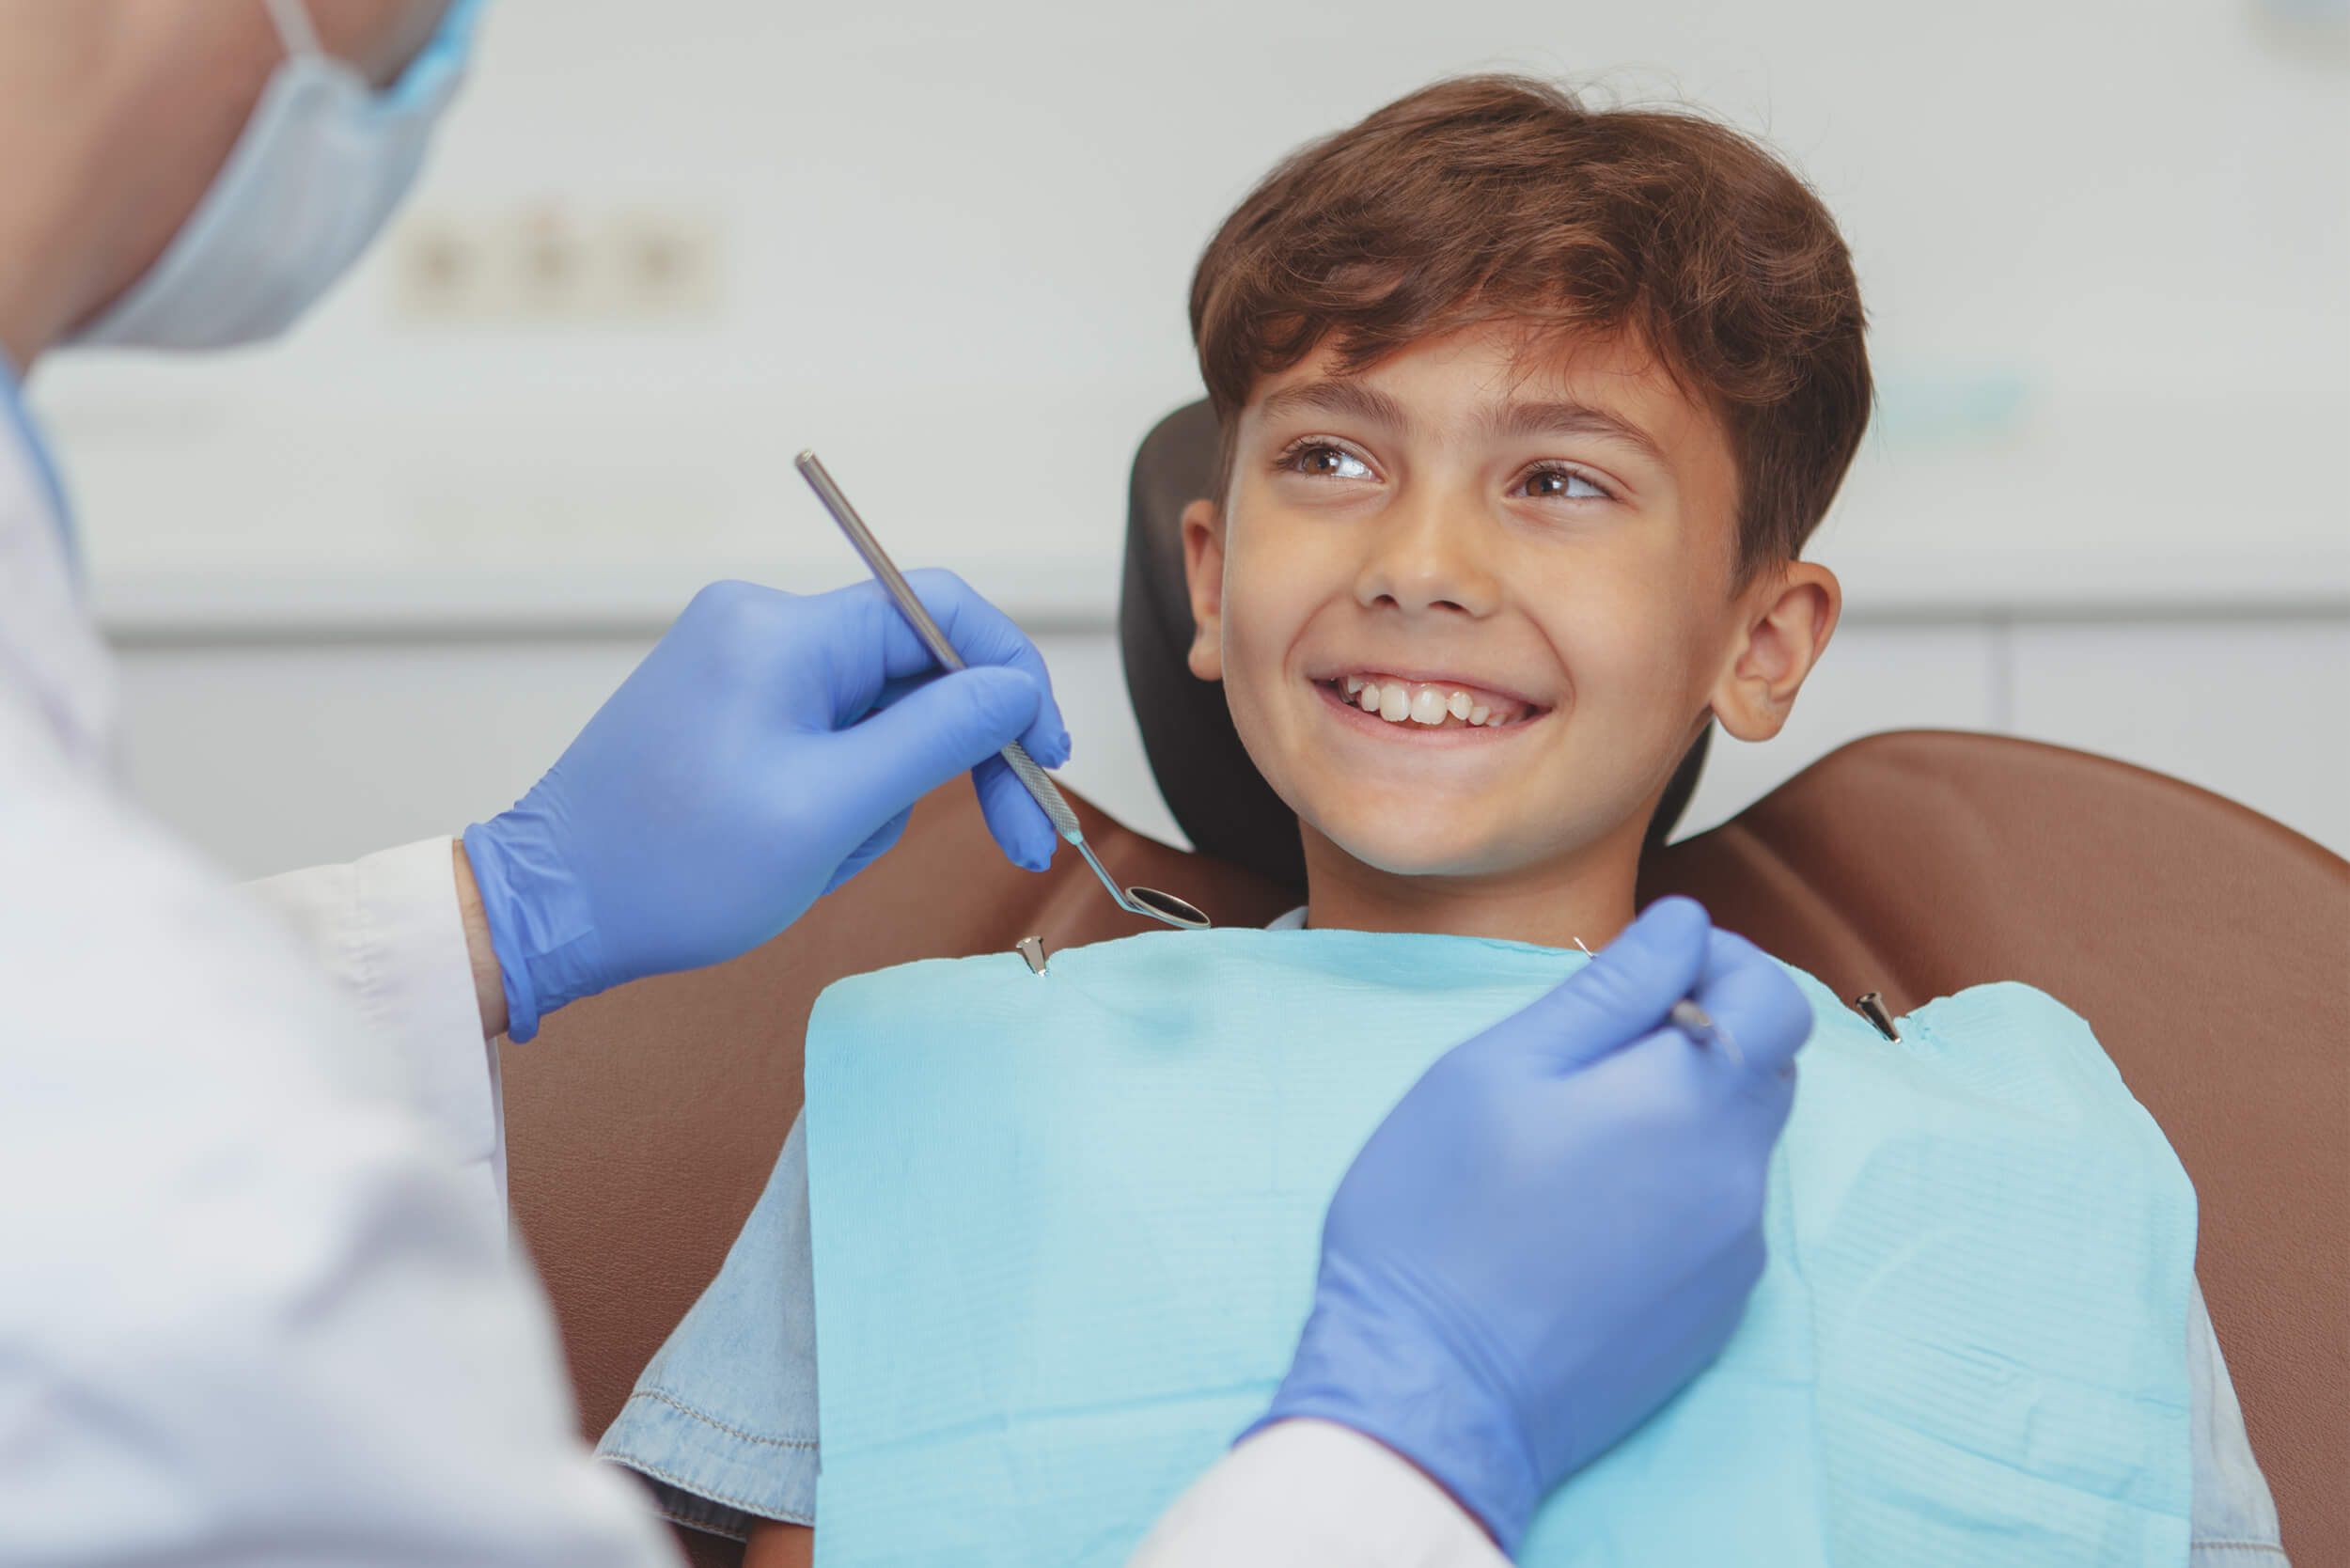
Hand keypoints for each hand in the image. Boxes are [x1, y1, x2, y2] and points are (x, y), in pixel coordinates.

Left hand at [461, 573, 1067, 1040]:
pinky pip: (830, 740)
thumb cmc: (679, 867)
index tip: (1047, 757)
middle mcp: (762, 625)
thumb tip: (1016, 689)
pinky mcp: (730, 707)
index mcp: (784, 632)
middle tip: (1018, 840)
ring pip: (879, 716)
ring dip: (884, 794)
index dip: (1013, 678)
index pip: (942, 611)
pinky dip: (843, 797)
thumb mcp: (833, 810)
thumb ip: (938, 737)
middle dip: (962, 756)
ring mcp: (742, 664)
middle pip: (916, 667)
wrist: (555, 908)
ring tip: (829, 857)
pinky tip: (804, 848)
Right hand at [1256, 898, 1812, 1552]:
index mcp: (1690, 1101)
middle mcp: (1737, 1178)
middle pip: (1767, 1067)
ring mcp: (1733, 1255)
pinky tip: (1583, 1209)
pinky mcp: (1713, 1314)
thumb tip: (1686, 925)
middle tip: (1597, 1045)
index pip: (1775, 997)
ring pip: (1738, 1143)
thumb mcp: (1495, 1069)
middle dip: (1703, 1031)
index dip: (1720, 962)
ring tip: (1575, 1132)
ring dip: (1683, 1111)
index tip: (1644, 973)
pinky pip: (1717, 1215)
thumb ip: (1609, 989)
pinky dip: (1672, 1185)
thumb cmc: (1438, 1216)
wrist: (1431, 1392)